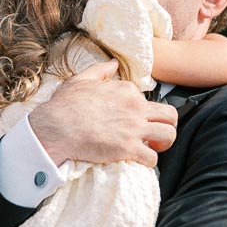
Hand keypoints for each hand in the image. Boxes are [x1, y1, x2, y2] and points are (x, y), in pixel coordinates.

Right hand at [28, 60, 177, 168]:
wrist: (56, 128)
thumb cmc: (65, 105)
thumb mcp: (81, 79)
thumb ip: (101, 70)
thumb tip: (113, 63)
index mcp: (126, 90)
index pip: (147, 100)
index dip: (143, 112)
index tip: (133, 121)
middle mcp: (135, 107)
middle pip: (170, 115)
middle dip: (168, 125)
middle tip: (155, 135)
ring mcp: (134, 128)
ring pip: (169, 135)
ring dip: (163, 143)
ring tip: (152, 148)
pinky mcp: (128, 148)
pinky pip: (152, 158)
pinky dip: (148, 162)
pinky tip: (139, 161)